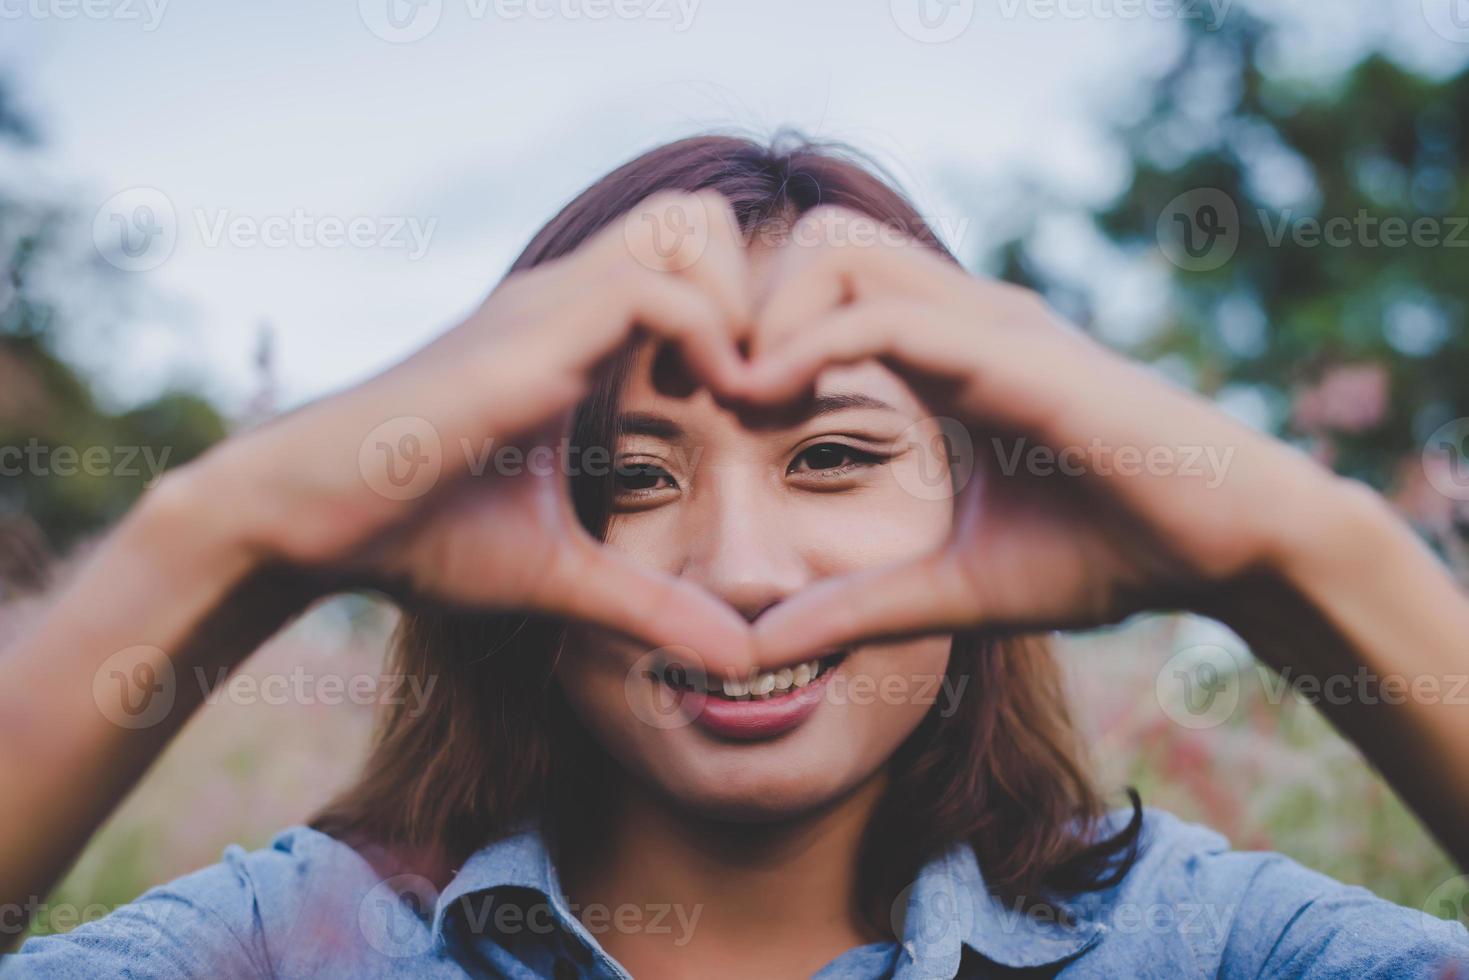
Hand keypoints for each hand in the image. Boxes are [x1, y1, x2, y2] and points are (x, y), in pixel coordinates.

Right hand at [186, 191, 757, 672]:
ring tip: (736, 397)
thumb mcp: (559, 573)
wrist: (303, 520)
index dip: (748, 320)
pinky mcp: (526, 337)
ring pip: (686, 227)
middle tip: (759, 387)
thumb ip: (649, 607)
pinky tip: (708, 404)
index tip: (761, 406)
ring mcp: (545, 305)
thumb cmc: (415, 535)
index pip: (689, 262)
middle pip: (696, 216)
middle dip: (755, 290)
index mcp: (573, 333)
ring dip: (738, 306)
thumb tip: (739, 658)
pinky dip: (708, 336)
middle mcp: (565, 298)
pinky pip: (653, 289)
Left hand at [742, 207, 1347, 663]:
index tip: (709, 406)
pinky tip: (767, 402)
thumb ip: (862, 606)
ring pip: (839, 256)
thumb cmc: (1109, 554)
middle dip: (748, 303)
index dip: (755, 335)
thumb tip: (761, 642)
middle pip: (821, 246)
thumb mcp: (955, 586)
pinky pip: (886, 317)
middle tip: (711, 390)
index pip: (827, 294)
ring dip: (768, 316)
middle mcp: (966, 319)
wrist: (1227, 549)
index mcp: (950, 355)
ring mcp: (991, 324)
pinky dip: (809, 348)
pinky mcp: (1013, 352)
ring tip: (734, 400)